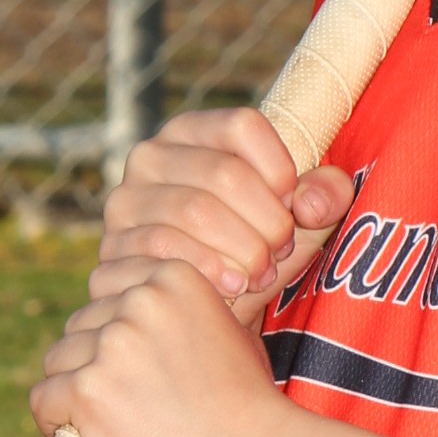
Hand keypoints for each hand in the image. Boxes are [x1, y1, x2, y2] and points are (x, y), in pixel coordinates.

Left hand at [30, 256, 286, 436]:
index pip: (105, 284)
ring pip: (59, 361)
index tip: (134, 361)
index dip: (112, 325)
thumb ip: (180, 312)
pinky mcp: (89, 388)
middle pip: (80, 324)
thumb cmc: (246, 408)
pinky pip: (44, 399)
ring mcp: (113, 344)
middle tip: (131, 403)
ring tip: (117, 423)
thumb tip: (131, 312)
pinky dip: (58, 422)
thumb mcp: (226, 332)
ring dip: (76, 391)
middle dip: (95, 361)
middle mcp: (140, 300)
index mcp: (174, 277)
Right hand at [86, 111, 351, 324]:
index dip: (281, 170)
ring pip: (196, 211)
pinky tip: (233, 289)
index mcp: (193, 132)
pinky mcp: (114, 247)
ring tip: (260, 274)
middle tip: (281, 252)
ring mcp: (125, 201)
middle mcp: (150, 156)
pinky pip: (165, 252)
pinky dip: (210, 272)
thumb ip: (323, 198)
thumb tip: (312, 202)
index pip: (244, 126)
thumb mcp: (298, 221)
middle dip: (267, 220)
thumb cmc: (253, 250)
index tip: (294, 207)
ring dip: (243, 249)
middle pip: (225, 172)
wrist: (202, 311)